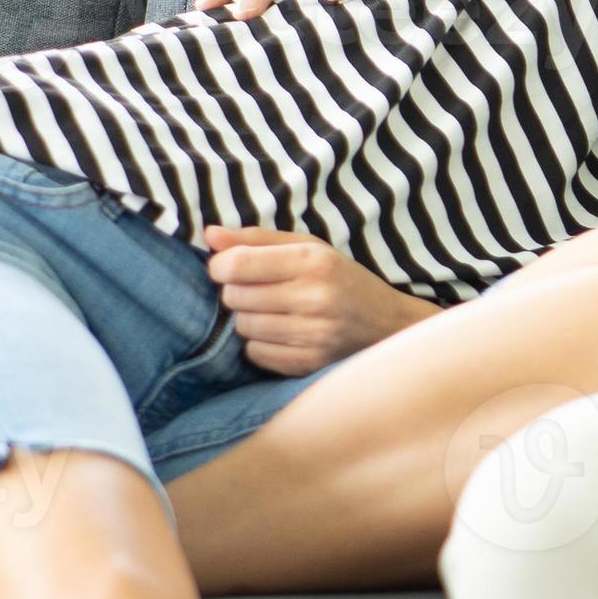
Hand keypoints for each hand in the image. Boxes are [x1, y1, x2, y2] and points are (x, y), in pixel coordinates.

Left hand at [198, 226, 440, 375]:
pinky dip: (261, 344)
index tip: (227, 266)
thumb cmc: (342, 280)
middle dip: (237, 291)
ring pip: (242, 326)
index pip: (236, 264)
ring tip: (275, 311)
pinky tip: (283, 333)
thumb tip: (208, 234)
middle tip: (260, 289)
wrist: (389, 325)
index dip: (220, 265)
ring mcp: (313, 335)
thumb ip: (257, 239)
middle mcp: (314, 297)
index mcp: (313, 261)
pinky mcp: (309, 364)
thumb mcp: (309, 247)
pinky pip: (255, 353)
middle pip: (234, 296)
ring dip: (249, 318)